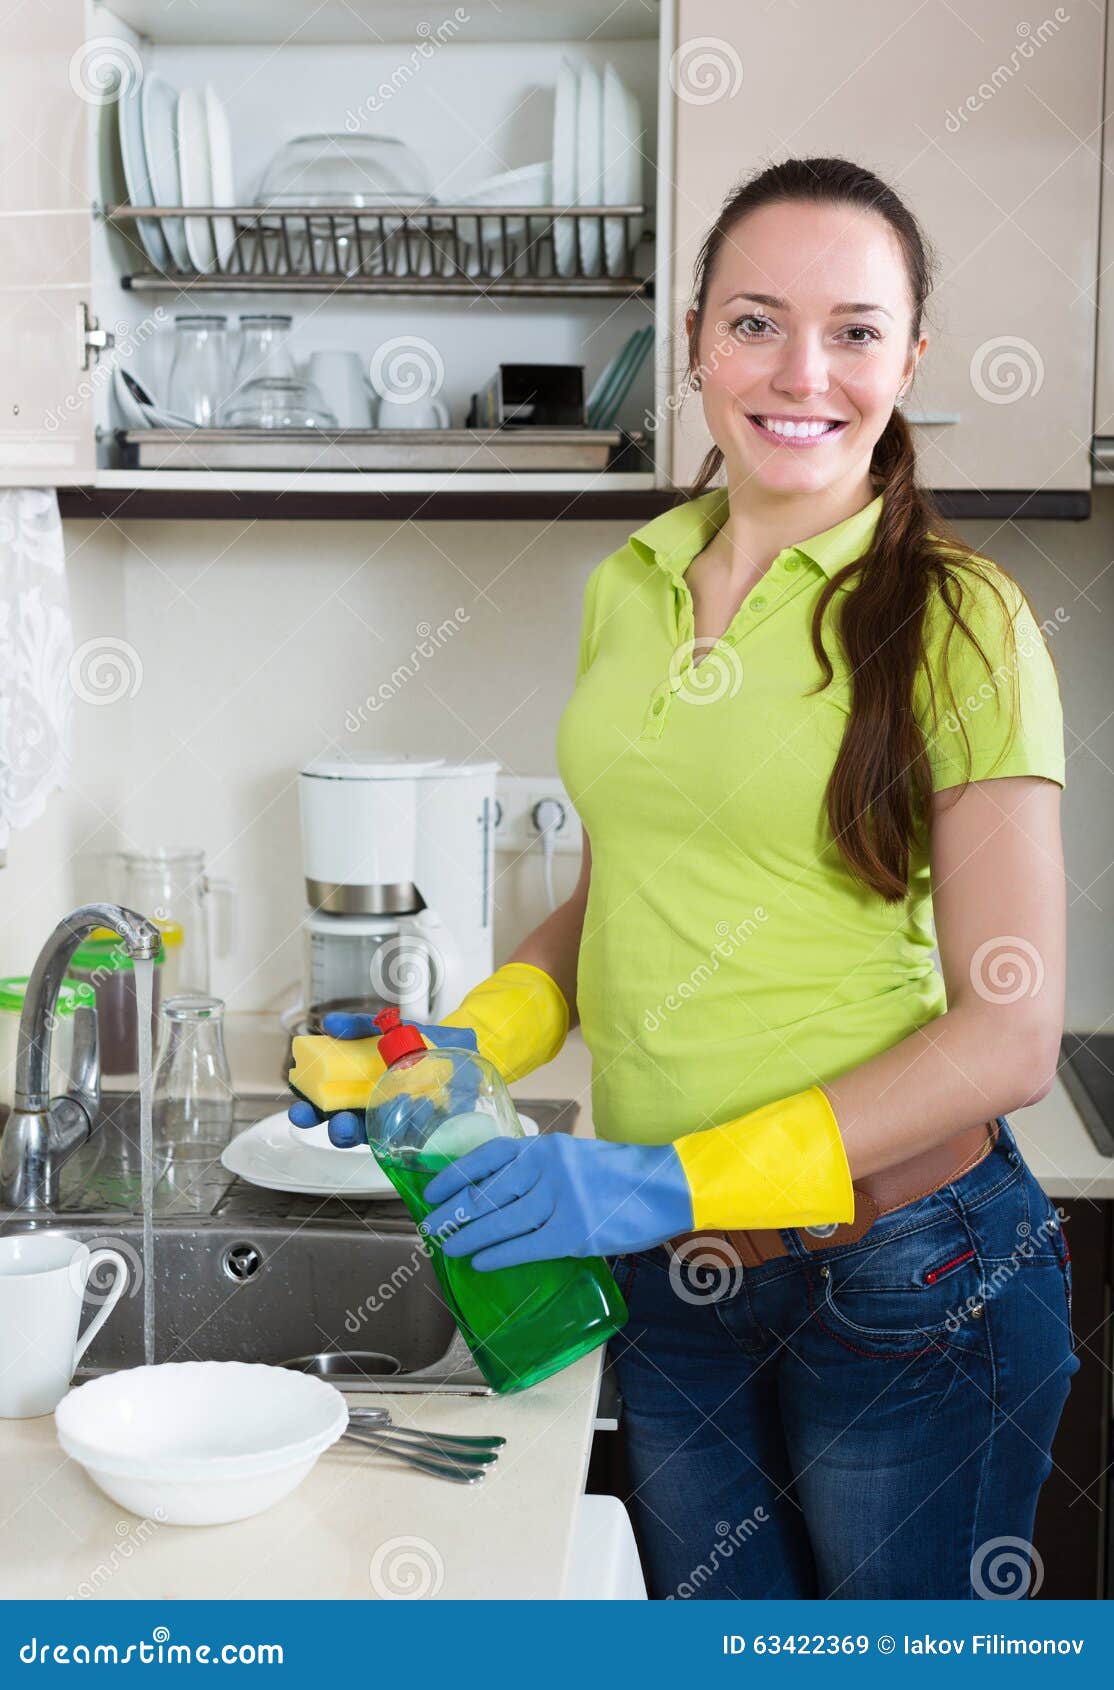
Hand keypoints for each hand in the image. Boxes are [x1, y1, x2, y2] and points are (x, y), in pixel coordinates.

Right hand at [288, 1015, 477, 1147]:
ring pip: (372, 1139)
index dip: (308, 1112)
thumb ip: (360, 1024)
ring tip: (370, 1122)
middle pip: (342, 1128)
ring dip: (368, 1135)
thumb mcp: (389, 1026)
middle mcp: (371, 1109)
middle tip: (337, 1122)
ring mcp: (395, 1121)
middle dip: (333, 1129)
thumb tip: (330, 1023)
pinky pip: (410, 1135)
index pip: (324, 1106)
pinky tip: (415, 1108)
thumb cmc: (422, 1040)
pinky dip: (408, 1126)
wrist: (463, 1046)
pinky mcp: (421, 1129)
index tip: (300, 1109)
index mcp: (356, 1088)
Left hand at [419, 1133, 693, 1269]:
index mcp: (546, 1147)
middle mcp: (546, 1169)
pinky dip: (499, 1255)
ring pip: (500, 1221)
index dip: (455, 1174)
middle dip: (453, 1212)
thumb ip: (541, 1170)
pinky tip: (482, 1262)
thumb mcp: (575, 1157)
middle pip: (486, 1192)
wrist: (665, 1186)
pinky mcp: (573, 1233)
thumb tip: (499, 1194)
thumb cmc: (621, 1173)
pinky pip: (525, 1246)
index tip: (433, 1190)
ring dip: (469, 1237)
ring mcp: (559, 1201)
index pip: (487, 1156)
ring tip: (450, 1248)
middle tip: (431, 1226)